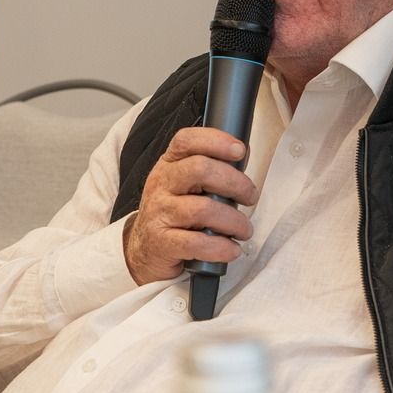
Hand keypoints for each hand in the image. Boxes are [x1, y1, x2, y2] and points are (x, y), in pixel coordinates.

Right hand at [123, 127, 258, 284]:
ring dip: (234, 221)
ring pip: (203, 209)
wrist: (144, 251)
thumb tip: (242, 155)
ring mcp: (159, 214)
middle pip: (200, 169)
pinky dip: (222, 247)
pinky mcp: (162, 243)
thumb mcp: (184, 186)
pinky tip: (231, 249)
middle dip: (235, 183)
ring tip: (243, 230)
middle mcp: (161, 185)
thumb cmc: (172, 214)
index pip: (187, 141)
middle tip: (249, 197)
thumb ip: (210, 171)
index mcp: (168, 166)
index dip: (216, 141)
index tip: (239, 150)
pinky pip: (198, 243)